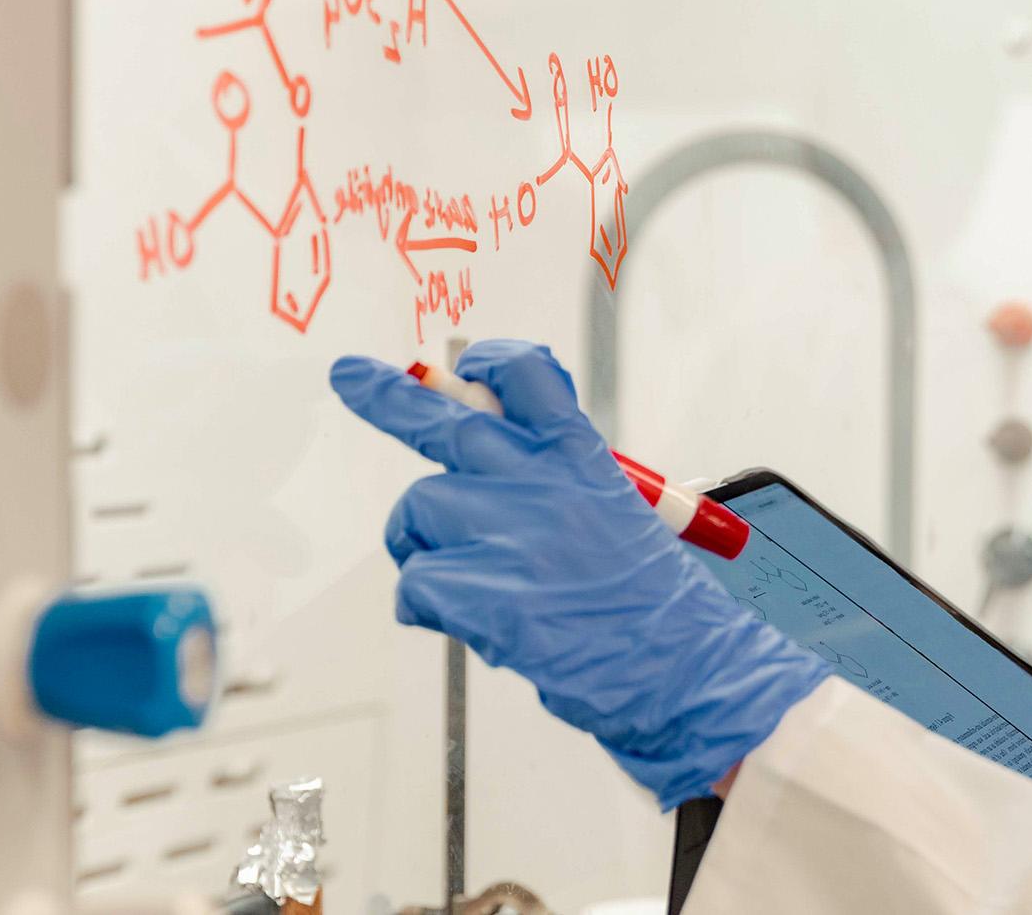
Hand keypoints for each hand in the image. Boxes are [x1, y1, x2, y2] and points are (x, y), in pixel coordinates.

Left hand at [329, 340, 828, 808]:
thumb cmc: (651, 603)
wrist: (680, 667)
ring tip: (464, 578)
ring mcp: (507, 533)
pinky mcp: (481, 590)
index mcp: (581, 459)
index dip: (490, 365)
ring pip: (418, 509)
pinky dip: (426, 605)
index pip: (526, 377)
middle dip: (387, 397)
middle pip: (445, 419)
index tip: (467, 368)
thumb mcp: (616, 514)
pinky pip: (415, 581)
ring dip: (422, 544)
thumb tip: (486, 472)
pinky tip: (466, 620)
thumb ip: (553, 485)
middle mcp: (539, 482)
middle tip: (352, 377)